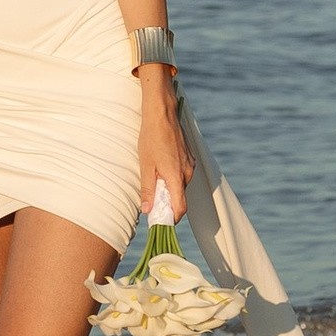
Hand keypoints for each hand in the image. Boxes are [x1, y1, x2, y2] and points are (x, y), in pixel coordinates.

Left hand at [137, 96, 187, 223]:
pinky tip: (160, 167)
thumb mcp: (145, 165)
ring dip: (169, 189)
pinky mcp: (190, 158)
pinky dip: (173, 178)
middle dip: (167, 203)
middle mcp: (187, 173)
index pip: (180, 207)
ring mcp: (190, 164)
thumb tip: (147, 210)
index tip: (160, 222)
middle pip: (179, 197)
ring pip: (180, 185)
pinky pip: (182, 175)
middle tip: (150, 201)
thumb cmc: (152, 137)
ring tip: (153, 178)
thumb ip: (148, 189)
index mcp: (176, 177)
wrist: (162, 113)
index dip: (172, 218)